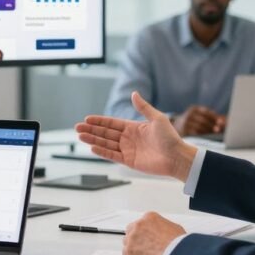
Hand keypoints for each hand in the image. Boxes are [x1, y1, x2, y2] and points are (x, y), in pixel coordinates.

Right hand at [76, 91, 197, 180]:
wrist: (177, 157)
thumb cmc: (170, 138)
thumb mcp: (157, 118)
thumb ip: (143, 107)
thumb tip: (134, 93)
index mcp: (134, 127)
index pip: (112, 123)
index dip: (99, 121)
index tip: (87, 119)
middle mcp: (128, 138)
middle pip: (106, 133)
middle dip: (92, 130)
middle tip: (77, 128)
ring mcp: (128, 150)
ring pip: (106, 144)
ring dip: (93, 140)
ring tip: (80, 136)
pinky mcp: (129, 161)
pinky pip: (112, 155)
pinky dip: (102, 152)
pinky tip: (92, 147)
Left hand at [123, 212, 185, 254]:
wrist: (175, 254)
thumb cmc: (177, 243)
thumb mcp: (174, 227)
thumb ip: (163, 227)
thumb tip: (165, 233)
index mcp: (149, 217)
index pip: (141, 223)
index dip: (144, 232)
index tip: (147, 238)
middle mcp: (138, 225)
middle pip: (131, 230)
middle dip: (136, 238)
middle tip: (144, 246)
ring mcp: (132, 237)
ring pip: (127, 242)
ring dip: (134, 248)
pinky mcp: (129, 250)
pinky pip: (126, 254)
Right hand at [172, 106, 225, 134]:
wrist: (175, 126)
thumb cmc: (194, 122)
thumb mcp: (201, 117)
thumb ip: (213, 118)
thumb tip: (228, 120)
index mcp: (194, 109)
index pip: (206, 112)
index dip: (214, 117)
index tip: (221, 122)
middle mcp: (188, 114)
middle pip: (203, 120)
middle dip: (212, 125)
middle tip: (219, 129)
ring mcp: (185, 123)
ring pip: (199, 127)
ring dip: (208, 131)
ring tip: (215, 134)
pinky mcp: (183, 131)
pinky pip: (194, 133)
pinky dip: (201, 135)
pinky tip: (206, 137)